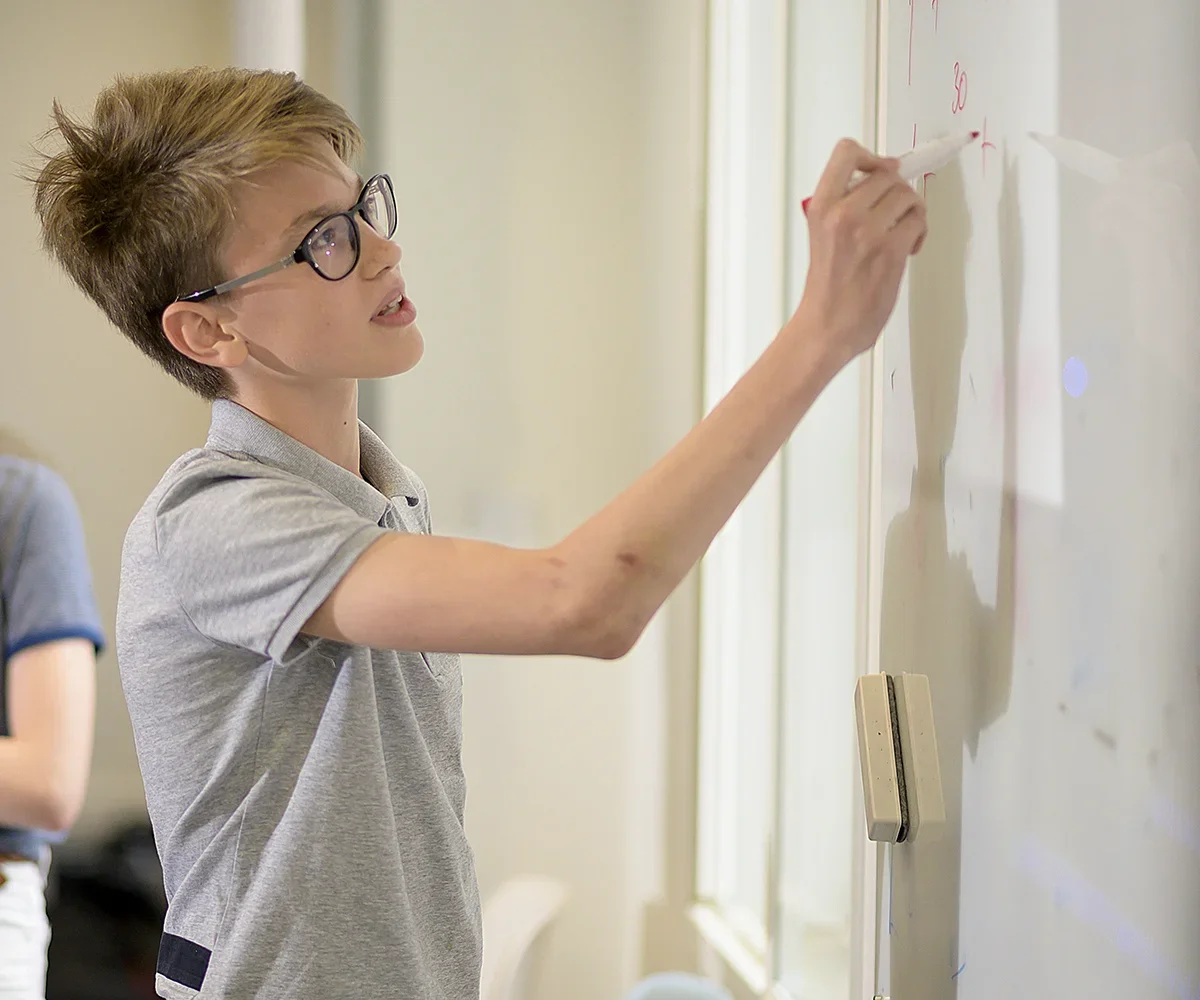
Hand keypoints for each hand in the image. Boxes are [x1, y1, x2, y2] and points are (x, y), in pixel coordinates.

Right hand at [793, 139, 927, 364]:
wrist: (826, 327)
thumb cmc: (826, 286)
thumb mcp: (822, 233)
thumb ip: (845, 204)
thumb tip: (883, 177)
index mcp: (821, 206)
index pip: (848, 152)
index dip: (871, 158)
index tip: (878, 174)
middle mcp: (842, 213)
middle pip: (887, 174)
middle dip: (897, 193)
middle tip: (893, 216)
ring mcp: (867, 231)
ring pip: (907, 195)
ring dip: (912, 211)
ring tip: (902, 233)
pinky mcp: (890, 251)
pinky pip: (918, 221)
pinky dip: (919, 232)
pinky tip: (908, 248)